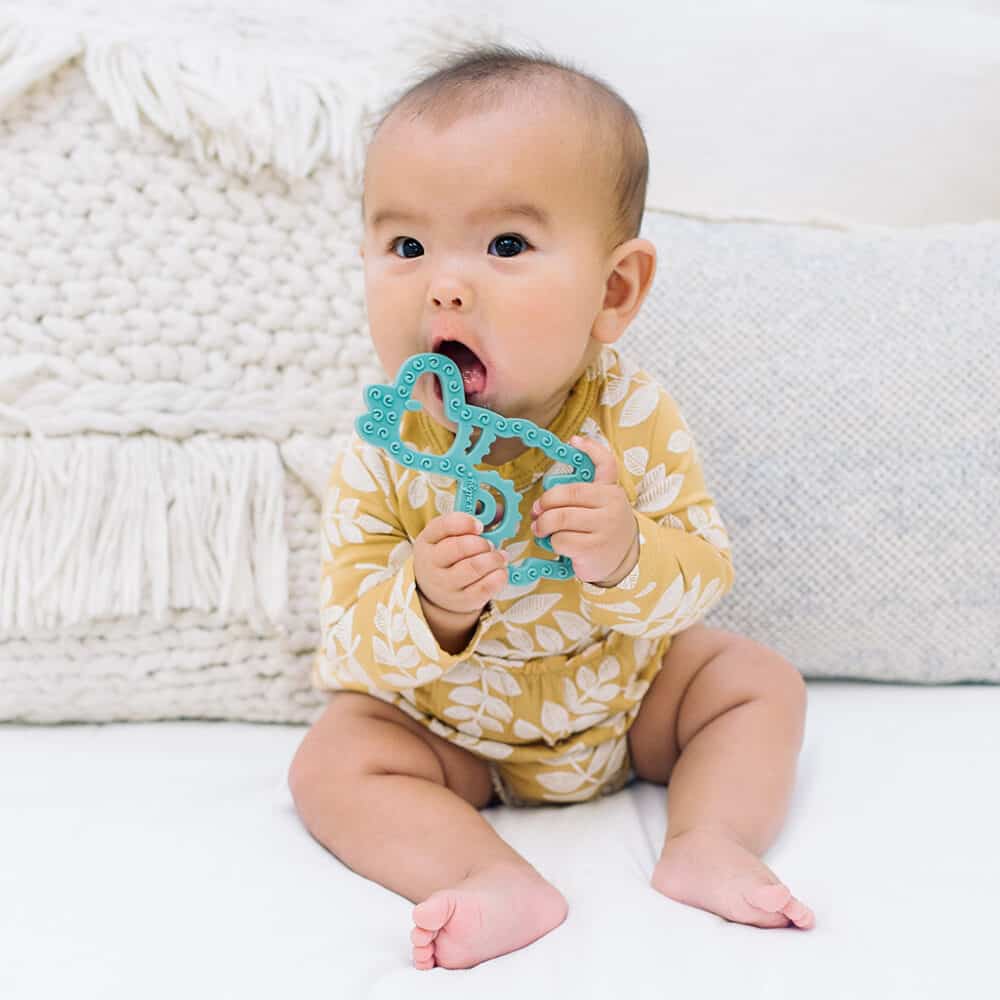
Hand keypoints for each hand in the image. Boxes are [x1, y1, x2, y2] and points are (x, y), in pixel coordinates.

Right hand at [413, 511, 509, 614]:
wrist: (435, 592)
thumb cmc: (447, 556)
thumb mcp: (448, 535)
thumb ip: (472, 520)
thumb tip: (502, 510)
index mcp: (428, 540)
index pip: (444, 525)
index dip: (465, 522)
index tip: (480, 525)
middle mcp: (431, 563)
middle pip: (460, 547)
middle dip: (481, 543)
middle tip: (490, 544)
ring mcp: (445, 584)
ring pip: (474, 567)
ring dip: (493, 558)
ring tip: (500, 556)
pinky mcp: (462, 600)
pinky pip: (484, 588)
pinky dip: (499, 576)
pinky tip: (501, 571)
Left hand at [531, 434, 638, 585]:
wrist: (622, 562)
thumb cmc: (603, 529)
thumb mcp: (602, 504)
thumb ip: (587, 485)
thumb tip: (563, 462)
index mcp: (611, 492)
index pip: (605, 465)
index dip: (590, 449)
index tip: (572, 440)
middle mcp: (612, 506)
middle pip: (568, 494)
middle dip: (545, 503)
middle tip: (537, 512)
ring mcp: (604, 528)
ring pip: (559, 518)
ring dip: (543, 525)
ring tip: (541, 529)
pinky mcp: (593, 549)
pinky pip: (560, 540)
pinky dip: (552, 543)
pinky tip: (557, 545)